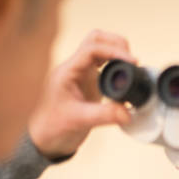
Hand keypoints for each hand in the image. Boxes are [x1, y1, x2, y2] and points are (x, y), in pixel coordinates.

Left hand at [28, 30, 135, 158]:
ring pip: (101, 50)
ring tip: (131, 68)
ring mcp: (82, 74)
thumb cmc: (53, 127)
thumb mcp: (79, 121)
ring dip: (117, 53)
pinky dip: (118, 67)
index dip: (114, 51)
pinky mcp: (90, 83)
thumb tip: (128, 113)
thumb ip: (104, 116)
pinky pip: (105, 66)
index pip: (92, 49)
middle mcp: (75, 68)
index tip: (132, 61)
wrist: (46, 138)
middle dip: (116, 45)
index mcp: (68, 71)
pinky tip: (126, 81)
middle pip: (96, 40)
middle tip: (131, 61)